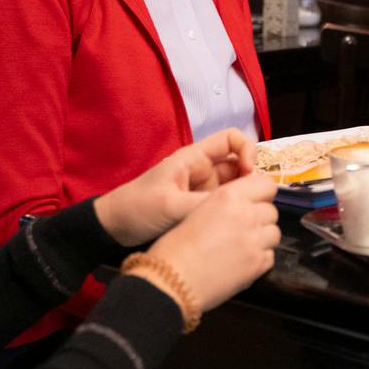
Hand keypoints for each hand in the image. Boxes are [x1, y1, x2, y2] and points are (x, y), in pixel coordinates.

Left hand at [94, 128, 256, 247]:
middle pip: (239, 165)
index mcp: (194, 159)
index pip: (232, 139)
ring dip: (244, 196)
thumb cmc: (138, 208)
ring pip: (234, 187)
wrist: (114, 229)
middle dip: (251, 178)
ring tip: (249, 214)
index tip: (249, 172)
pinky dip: (235, 210)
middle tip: (255, 199)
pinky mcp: (200, 208)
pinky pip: (225, 204)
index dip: (247, 149)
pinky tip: (238, 223)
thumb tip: (239, 208)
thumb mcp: (170, 205)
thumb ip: (203, 205)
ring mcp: (203, 191)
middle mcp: (203, 171)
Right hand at [144, 171, 280, 313]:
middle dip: (260, 218)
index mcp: (229, 196)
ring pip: (274, 233)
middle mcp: (246, 214)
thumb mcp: (197, 210)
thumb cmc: (174, 248)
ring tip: (241, 247)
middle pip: (271, 210)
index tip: (255, 201)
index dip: (261, 194)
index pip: (266, 184)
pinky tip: (240, 262)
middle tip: (242, 229)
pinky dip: (259, 259)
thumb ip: (225, 204)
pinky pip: (269, 256)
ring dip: (262, 238)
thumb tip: (243, 206)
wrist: (171, 280)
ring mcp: (255, 240)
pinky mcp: (258, 264)